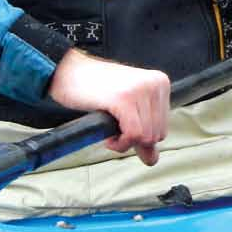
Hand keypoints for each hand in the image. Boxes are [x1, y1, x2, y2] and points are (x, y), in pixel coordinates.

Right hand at [47, 48, 170, 162]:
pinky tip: (108, 138)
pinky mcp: (125, 99)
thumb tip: (153, 160)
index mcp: (160, 82)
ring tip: (109, 130)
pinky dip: (120, 144)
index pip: (163, 128)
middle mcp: (155, 84)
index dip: (140, 136)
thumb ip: (142, 132)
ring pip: (146, 137)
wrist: (68, 71)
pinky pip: (134, 135)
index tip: (122, 125)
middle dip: (134, 140)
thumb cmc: (95, 89)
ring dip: (125, 143)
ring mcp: (141, 90)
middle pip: (157, 135)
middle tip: (114, 128)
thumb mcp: (127, 108)